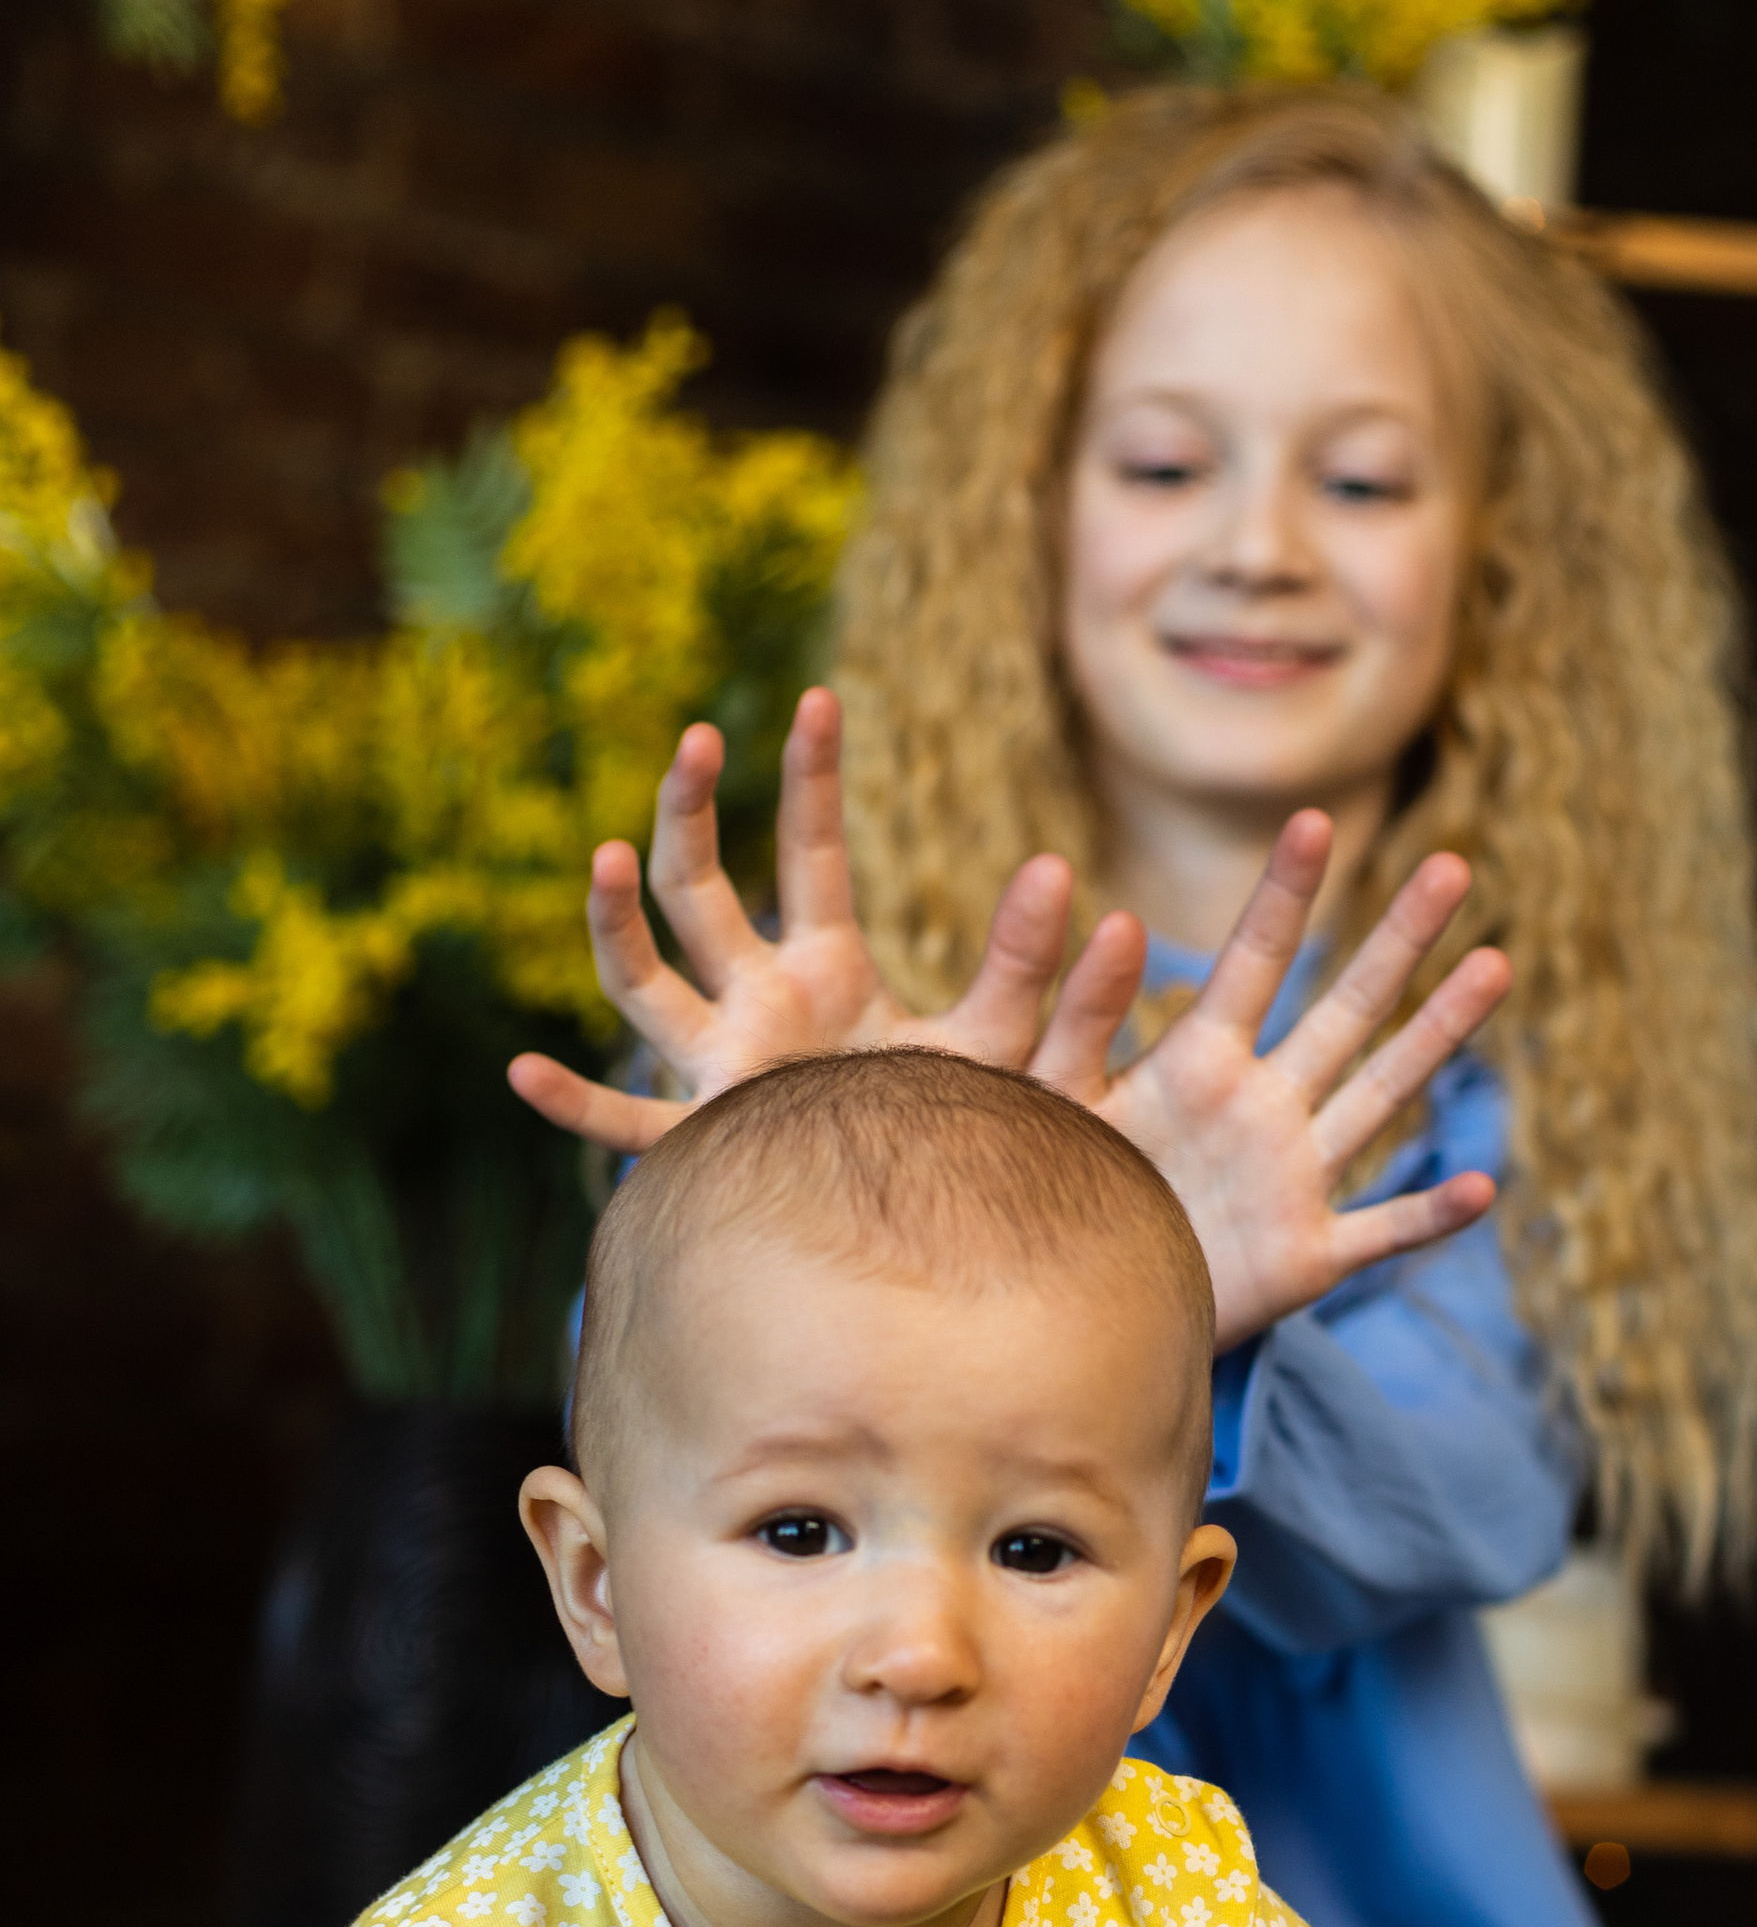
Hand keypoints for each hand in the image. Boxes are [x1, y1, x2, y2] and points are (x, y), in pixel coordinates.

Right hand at [505, 689, 1149, 1148]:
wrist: (938, 1229)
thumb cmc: (959, 1134)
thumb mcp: (998, 1038)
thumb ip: (1024, 963)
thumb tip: (1063, 869)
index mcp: (826, 970)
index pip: (809, 853)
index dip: (812, 776)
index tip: (820, 697)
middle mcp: (759, 1006)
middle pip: (700, 892)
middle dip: (691, 814)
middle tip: (697, 739)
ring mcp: (723, 1067)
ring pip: (644, 984)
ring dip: (617, 923)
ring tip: (607, 855)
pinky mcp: (709, 1144)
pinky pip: (627, 1124)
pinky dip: (574, 1107)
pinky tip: (523, 1075)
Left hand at [1091, 808, 1511, 1350]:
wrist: (1074, 1313)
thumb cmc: (1053, 1198)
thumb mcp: (1041, 1108)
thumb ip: (1053, 1030)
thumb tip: (1068, 927)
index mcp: (1198, 1064)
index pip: (1250, 963)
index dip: (1283, 895)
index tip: (1314, 820)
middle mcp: (1262, 1108)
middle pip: (1346, 1010)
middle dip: (1399, 939)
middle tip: (1453, 865)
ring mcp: (1292, 1179)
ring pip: (1380, 1097)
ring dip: (1438, 1035)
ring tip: (1496, 964)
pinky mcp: (1303, 1259)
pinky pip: (1378, 1233)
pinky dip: (1427, 1215)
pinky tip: (1480, 1187)